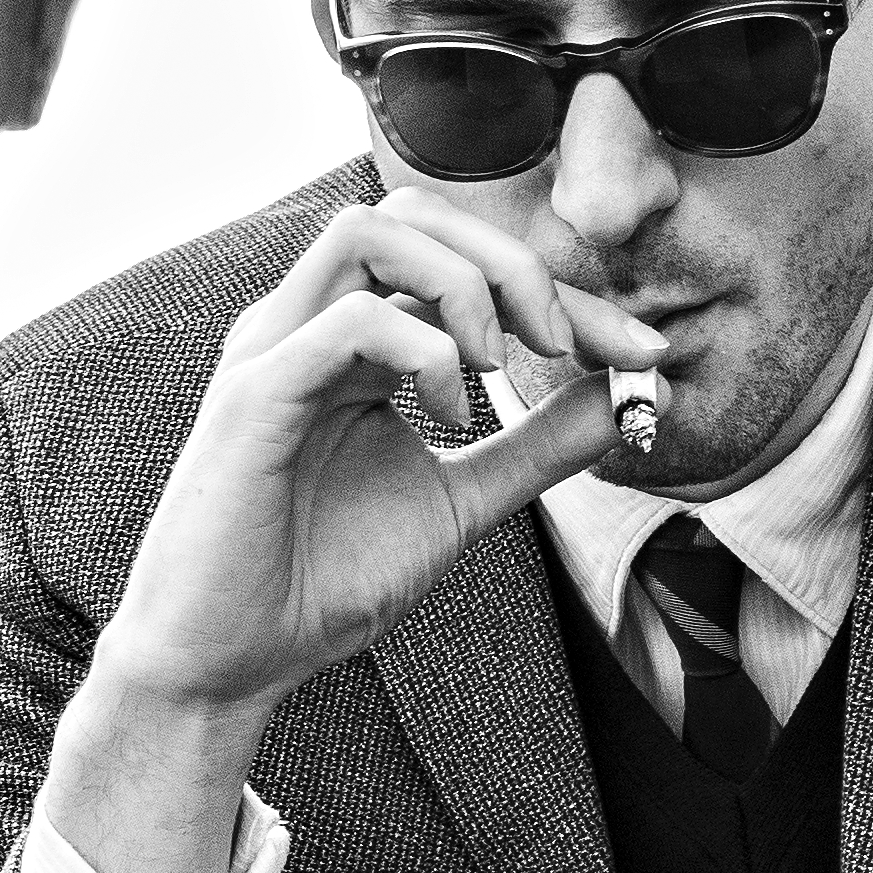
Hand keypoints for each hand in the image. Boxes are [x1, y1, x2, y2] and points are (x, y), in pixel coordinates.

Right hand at [91, 204, 659, 729]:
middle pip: (413, 212)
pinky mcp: (253, 395)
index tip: (644, 352)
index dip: (564, 295)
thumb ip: (538, 446)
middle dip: (512, 261)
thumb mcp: (461, 501)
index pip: (461, 264)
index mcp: (352, 339)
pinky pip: (348, 319)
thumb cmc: (323, 579)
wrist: (229, 661)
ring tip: (498, 367)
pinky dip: (425, 349)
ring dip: (463, 282)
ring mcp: (274, 350)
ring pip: (369, 229)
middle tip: (567, 344)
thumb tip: (631, 397)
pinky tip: (451, 413)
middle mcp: (307, 324)